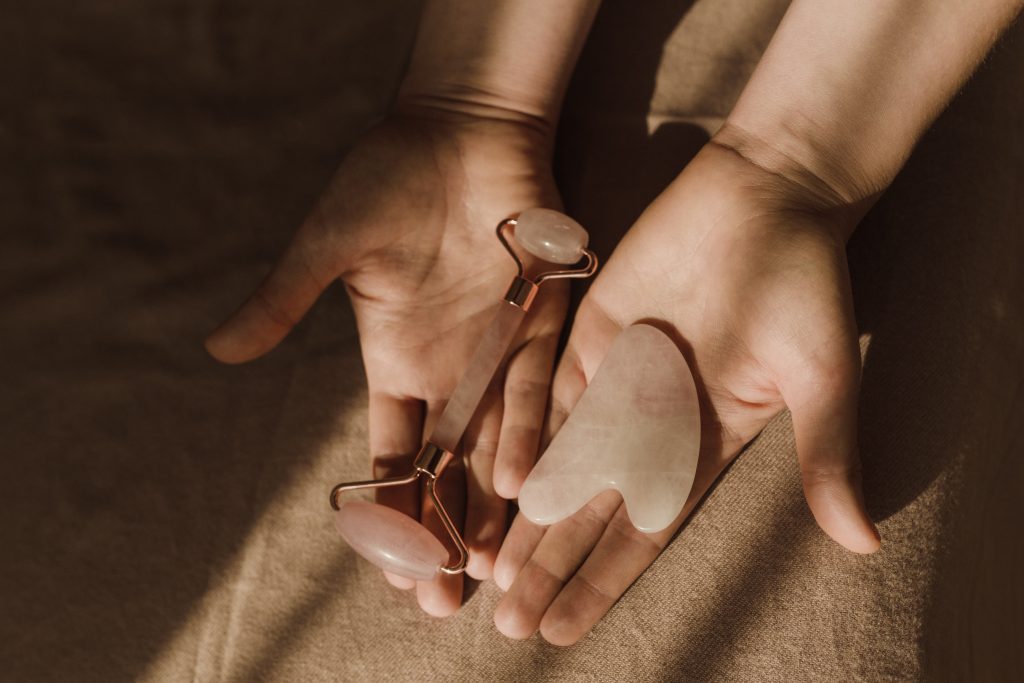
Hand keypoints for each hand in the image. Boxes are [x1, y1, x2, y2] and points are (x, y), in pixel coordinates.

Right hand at [205, 104, 566, 615]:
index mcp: (396, 364)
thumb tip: (218, 348)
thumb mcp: (330, 246)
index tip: (395, 570)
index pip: (393, 459)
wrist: (463, 129)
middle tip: (446, 602)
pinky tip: (520, 486)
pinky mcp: (542, 323)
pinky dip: (527, 434)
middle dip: (447, 533)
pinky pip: (536, 390)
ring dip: (493, 506)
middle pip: (448, 470)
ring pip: (496, 446)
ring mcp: (497, 352)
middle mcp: (450, 372)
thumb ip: (283, 299)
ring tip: (491, 569)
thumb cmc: (389, 180)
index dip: (392, 514)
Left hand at [493, 133, 880, 643]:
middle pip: (591, 510)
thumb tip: (864, 544)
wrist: (764, 196)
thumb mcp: (821, 377)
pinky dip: (515, 442)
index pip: (644, 531)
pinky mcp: (586, 337)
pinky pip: (542, 400)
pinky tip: (486, 484)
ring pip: (558, 463)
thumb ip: (826, 456)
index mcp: (704, 445)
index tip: (565, 626)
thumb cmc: (804, 286)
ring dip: (524, 518)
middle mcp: (652, 425)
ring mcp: (615, 381)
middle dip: (551, 564)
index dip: (603, 579)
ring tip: (487, 572)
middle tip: (510, 622)